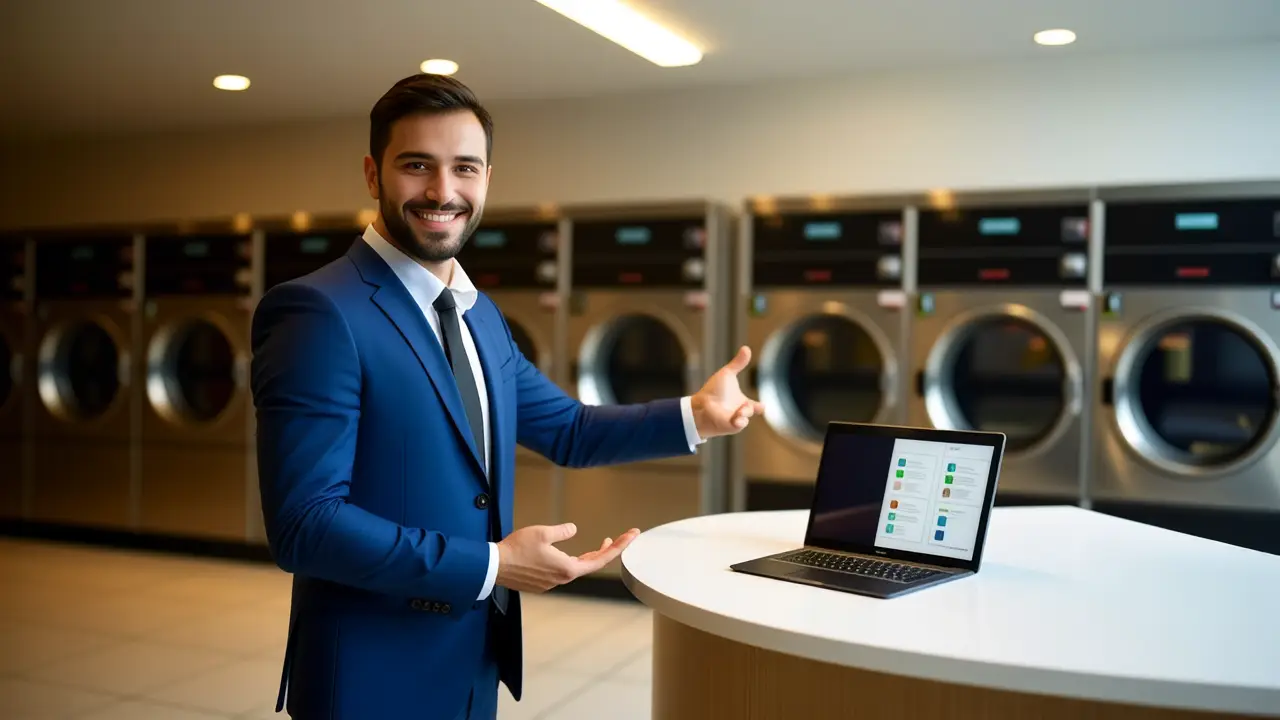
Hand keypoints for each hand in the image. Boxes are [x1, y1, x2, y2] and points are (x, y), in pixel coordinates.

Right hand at [495, 523, 640, 592]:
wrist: (494, 566)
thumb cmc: (517, 549)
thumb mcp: (543, 533)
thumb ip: (563, 531)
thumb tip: (574, 529)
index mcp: (567, 568)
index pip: (600, 559)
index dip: (618, 547)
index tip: (631, 536)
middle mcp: (562, 579)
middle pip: (591, 564)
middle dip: (607, 550)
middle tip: (619, 537)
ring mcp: (551, 583)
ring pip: (577, 568)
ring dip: (590, 555)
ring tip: (601, 543)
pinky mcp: (541, 583)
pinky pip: (563, 571)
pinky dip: (574, 560)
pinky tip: (571, 552)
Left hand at [690, 345, 764, 438]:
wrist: (701, 403)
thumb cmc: (713, 390)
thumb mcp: (727, 374)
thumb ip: (738, 363)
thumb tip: (746, 348)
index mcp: (741, 401)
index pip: (754, 406)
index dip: (760, 407)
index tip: (762, 406)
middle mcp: (739, 411)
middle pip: (751, 410)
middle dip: (752, 408)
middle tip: (745, 405)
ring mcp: (734, 420)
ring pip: (746, 418)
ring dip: (744, 414)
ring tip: (739, 412)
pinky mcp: (729, 427)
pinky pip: (739, 426)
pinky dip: (740, 422)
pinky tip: (737, 419)